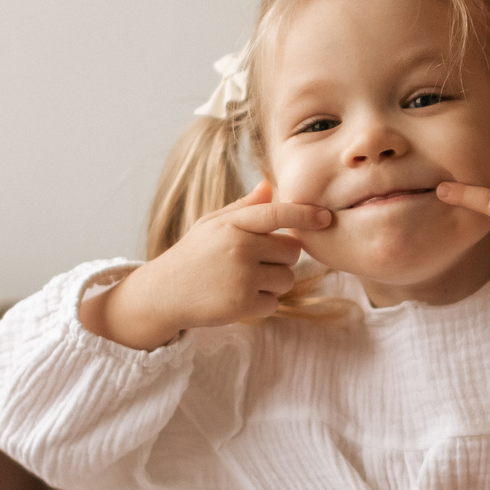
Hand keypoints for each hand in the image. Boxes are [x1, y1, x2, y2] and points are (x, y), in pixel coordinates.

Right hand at [80, 178, 329, 349]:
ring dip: (273, 283)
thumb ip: (243, 208)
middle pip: (291, 251)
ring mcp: (241, 277)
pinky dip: (262, 303)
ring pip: (287, 278)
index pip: (276, 214)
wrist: (162, 293)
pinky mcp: (243, 304)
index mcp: (232, 224)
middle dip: (282, 258)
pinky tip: (237, 297)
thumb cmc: (192, 255)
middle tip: (256, 262)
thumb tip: (269, 185)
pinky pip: (274, 302)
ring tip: (242, 281)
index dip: (305, 215)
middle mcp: (238, 248)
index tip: (326, 218)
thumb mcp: (212, 225)